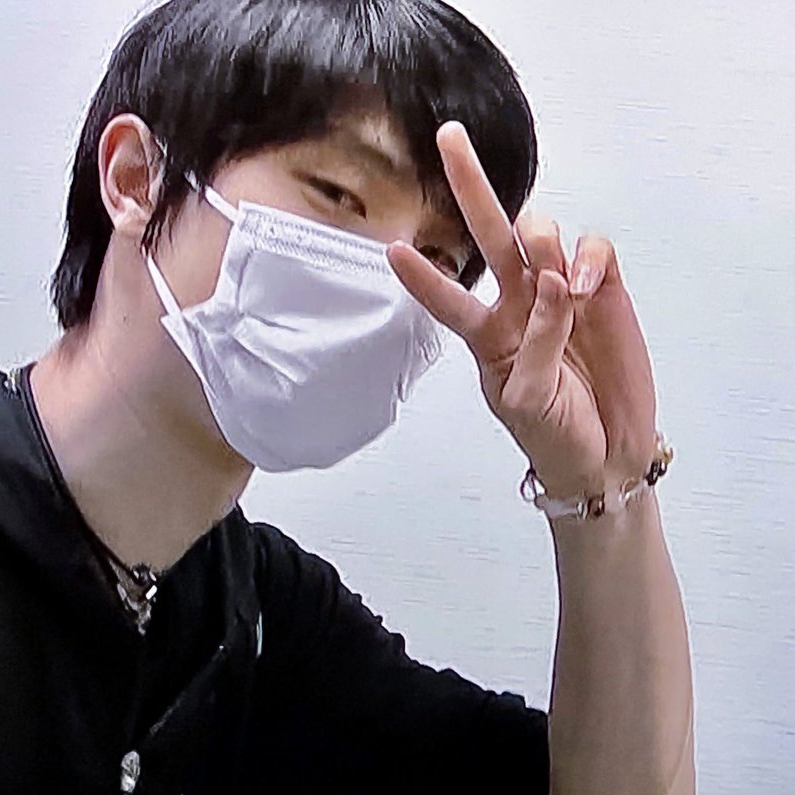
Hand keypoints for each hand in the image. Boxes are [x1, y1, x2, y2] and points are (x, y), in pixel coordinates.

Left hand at [387, 122, 657, 498]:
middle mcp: (517, 302)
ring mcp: (560, 291)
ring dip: (541, 241)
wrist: (606, 454)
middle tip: (449, 137)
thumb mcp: (527, 401)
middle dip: (469, 184)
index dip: (423, 276)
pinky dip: (588, 256)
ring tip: (555, 282)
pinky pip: (593, 250)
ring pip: (539, 233)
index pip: (447, 296)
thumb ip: (537, 342)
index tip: (391, 250)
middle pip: (489, 232)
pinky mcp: (604, 289)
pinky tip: (585, 282)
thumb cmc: (553, 431)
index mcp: (485, 333)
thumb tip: (553, 282)